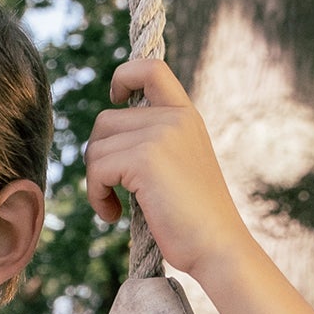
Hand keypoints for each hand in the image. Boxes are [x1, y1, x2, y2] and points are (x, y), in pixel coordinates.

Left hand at [83, 60, 260, 281]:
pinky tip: (112, 215)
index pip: (151, 68)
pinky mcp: (145, 158)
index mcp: (186, 115)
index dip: (124, 76)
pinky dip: (96, 196)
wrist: (217, 246)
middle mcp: (175, 118)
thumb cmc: (193, 216)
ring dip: (95, 181)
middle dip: (99, 157)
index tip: (116, 97)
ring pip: (96, 147)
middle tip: (112, 188)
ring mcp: (161, 134)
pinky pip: (97, 169)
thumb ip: (151, 140)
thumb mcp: (178, 164)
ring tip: (114, 205)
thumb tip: (101, 135)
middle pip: (105, 121)